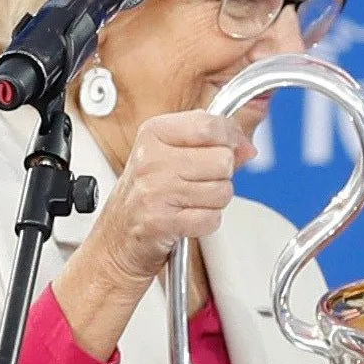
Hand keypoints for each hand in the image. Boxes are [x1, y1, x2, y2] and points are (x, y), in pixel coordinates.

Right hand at [79, 112, 243, 294]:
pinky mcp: (161, 221)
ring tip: (190, 202)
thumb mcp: (172, 155)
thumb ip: (212, 145)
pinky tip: (188, 218)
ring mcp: (155, 190)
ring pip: (222, 191)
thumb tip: (246, 146)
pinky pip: (211, 218)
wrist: (117, 238)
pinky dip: (206, 223)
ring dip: (213, 202)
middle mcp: (152, 159)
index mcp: (154, 133)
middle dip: (220, 176)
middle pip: (223, 160)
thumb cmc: (146, 194)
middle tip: (198, 183)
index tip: (232, 146)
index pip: (210, 125)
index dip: (230, 137)